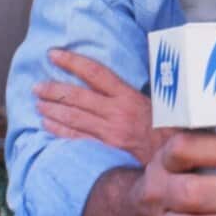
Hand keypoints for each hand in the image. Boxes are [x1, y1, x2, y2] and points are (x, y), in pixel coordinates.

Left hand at [34, 47, 176, 164]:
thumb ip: (145, 83)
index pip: (95, 73)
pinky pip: (77, 139)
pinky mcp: (106, 151)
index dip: (72, 62)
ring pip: (73, 118)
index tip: (54, 54)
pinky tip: (47, 125)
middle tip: (37, 86)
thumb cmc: (172, 129)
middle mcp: (116, 113)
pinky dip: (59, 131)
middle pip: (77, 97)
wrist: (178, 160)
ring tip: (38, 103)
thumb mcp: (161, 101)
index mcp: (128, 96)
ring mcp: (109, 133)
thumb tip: (140, 61)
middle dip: (53, 90)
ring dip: (52, 110)